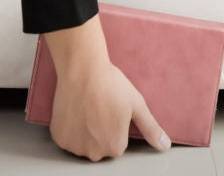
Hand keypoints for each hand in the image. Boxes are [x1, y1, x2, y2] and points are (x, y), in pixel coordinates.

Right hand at [49, 56, 171, 160]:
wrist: (83, 70)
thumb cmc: (110, 85)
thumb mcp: (137, 105)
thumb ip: (151, 129)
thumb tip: (164, 145)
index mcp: (115, 147)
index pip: (117, 143)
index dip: (116, 125)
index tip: (112, 110)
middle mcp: (93, 153)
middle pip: (99, 146)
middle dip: (99, 131)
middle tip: (99, 107)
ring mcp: (74, 146)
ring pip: (82, 143)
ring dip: (84, 130)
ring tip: (87, 108)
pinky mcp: (59, 137)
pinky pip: (66, 137)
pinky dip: (69, 127)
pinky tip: (76, 110)